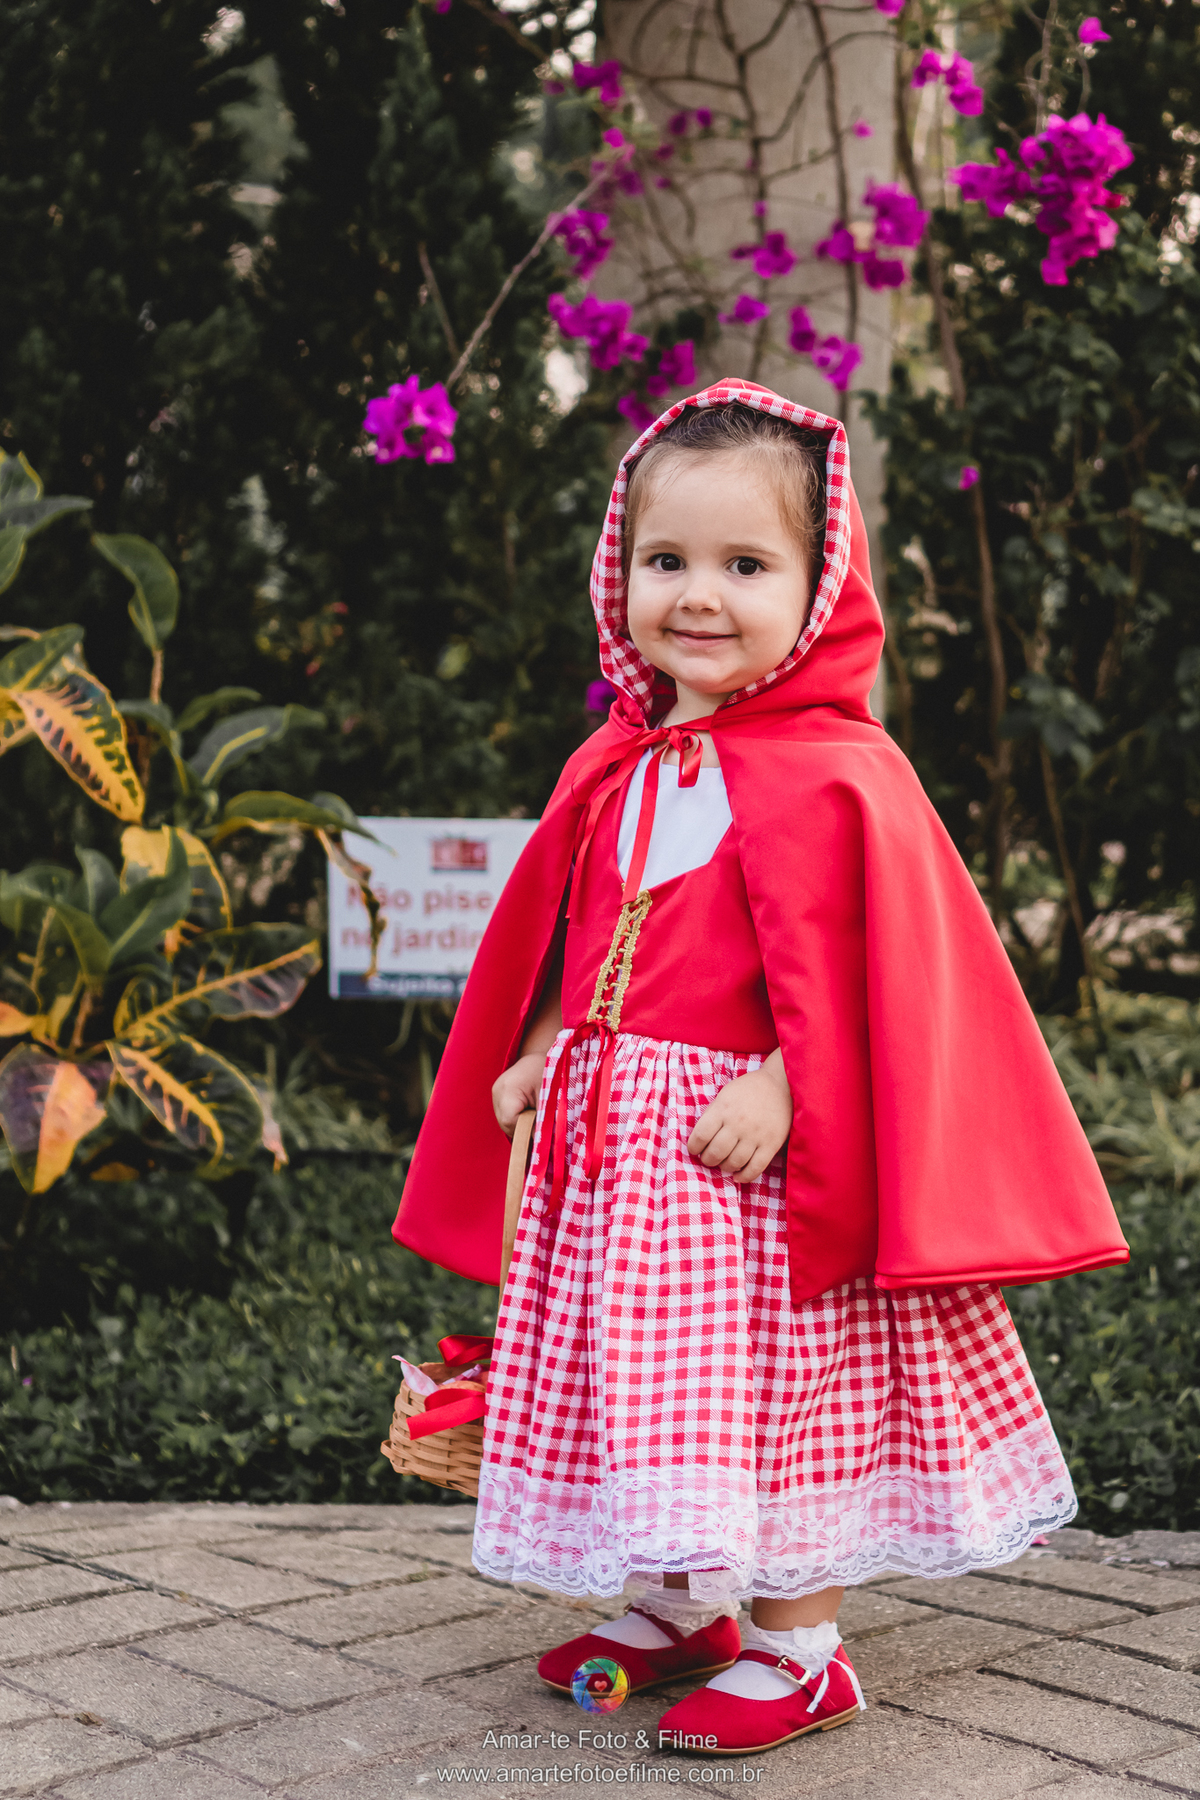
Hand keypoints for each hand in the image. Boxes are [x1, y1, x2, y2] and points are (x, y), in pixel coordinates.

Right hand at [492, 1051, 546, 1137]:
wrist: (543, 1056)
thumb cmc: (551, 1072)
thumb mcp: (551, 1097)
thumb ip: (545, 1120)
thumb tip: (543, 1145)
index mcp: (509, 1087)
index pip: (510, 1120)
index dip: (526, 1130)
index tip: (542, 1130)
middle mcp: (498, 1090)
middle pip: (505, 1124)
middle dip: (524, 1129)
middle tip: (541, 1124)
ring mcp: (496, 1092)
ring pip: (505, 1122)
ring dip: (521, 1124)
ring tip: (537, 1115)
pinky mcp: (499, 1095)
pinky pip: (506, 1115)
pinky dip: (519, 1118)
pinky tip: (530, 1112)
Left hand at [687, 1050, 792, 1181]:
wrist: (780, 1085)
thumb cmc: (748, 1090)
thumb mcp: (724, 1095)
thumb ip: (712, 1115)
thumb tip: (700, 1139)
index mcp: (723, 1109)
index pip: (701, 1135)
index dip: (693, 1147)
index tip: (694, 1149)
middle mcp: (738, 1124)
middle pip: (715, 1153)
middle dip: (708, 1160)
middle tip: (708, 1158)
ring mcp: (755, 1135)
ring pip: (734, 1163)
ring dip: (724, 1167)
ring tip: (723, 1164)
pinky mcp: (771, 1145)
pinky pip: (755, 1168)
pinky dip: (744, 1177)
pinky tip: (737, 1176)